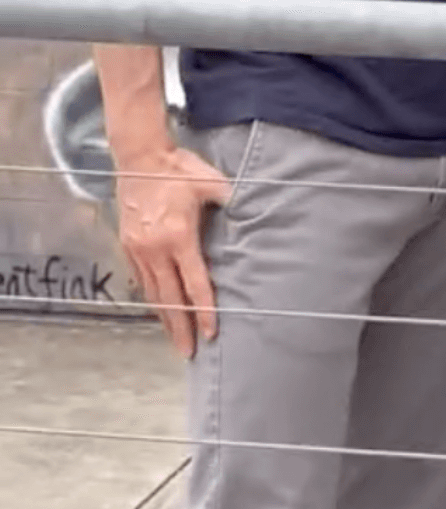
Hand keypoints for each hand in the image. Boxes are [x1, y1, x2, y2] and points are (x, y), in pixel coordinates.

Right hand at [115, 145, 231, 358]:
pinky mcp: (126, 244)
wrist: (139, 155)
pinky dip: (150, 297)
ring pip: (152, 292)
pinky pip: (140, 279)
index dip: (203, 310)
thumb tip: (256, 213)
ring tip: (174, 338)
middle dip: (180, 327)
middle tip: (188, 353)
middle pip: (169, 298)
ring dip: (164, 317)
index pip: (194, 283)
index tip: (210, 332)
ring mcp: (137, 248)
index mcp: (178, 237)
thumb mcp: (212, 183)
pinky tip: (158, 309)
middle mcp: (155, 248)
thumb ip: (233, 202)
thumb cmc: (178, 169)